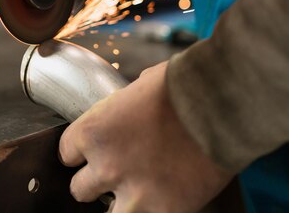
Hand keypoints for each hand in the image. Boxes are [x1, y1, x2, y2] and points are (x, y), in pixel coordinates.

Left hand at [59, 62, 233, 212]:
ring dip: (119, 202)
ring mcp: (134, 193)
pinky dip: (153, 208)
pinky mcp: (164, 210)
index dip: (82, 152)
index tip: (95, 152)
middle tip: (117, 170)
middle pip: (79, 189)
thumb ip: (119, 110)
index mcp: (94, 132)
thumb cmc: (182, 87)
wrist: (221, 105)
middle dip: (97, 179)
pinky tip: (163, 193)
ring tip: (135, 190)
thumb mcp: (136, 88)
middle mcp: (106, 166)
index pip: (66, 154)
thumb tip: (123, 113)